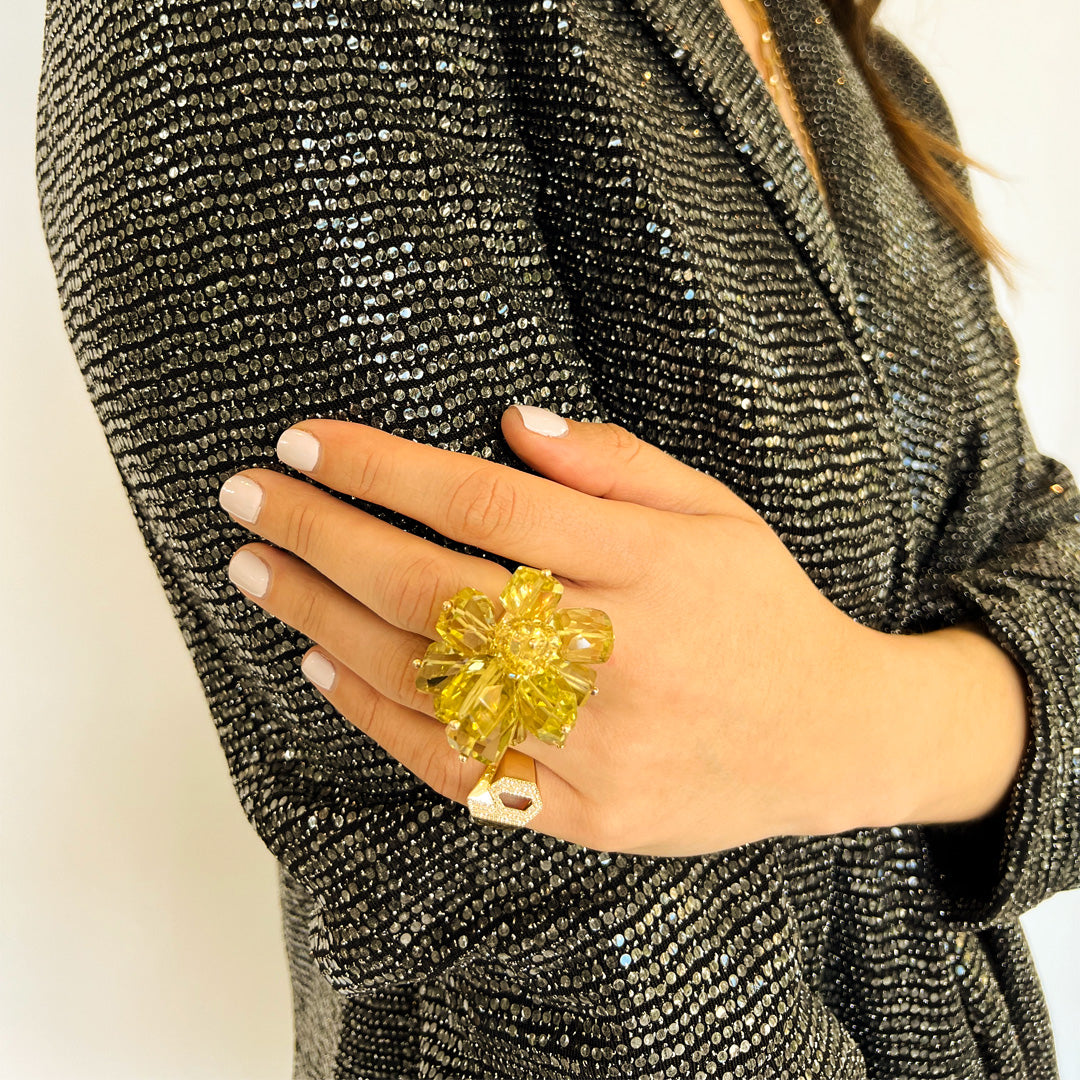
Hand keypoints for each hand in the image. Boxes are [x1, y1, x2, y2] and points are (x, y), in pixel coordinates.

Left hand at [216, 405, 905, 855]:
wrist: (829, 740)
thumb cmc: (763, 610)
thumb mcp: (716, 512)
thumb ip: (613, 466)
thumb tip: (508, 423)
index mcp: (647, 566)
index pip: (482, 504)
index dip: (382, 469)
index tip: (305, 441)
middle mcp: (611, 655)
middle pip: (430, 588)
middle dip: (321, 534)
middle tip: (247, 496)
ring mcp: (591, 745)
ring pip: (424, 680)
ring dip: (321, 619)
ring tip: (257, 570)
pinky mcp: (580, 812)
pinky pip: (455, 766)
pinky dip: (375, 716)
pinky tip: (318, 668)